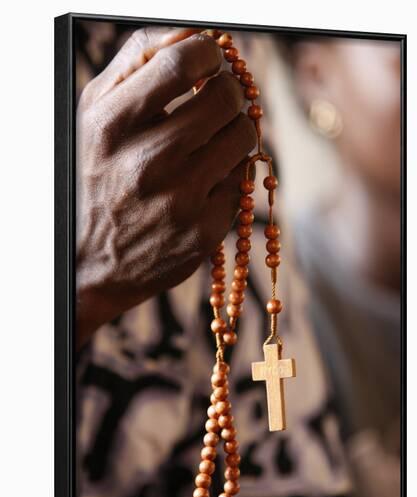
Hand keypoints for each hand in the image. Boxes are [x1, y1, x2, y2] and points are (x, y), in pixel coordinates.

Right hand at [76, 27, 256, 348]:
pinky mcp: (204, 230)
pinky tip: (209, 179)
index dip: (209, 51)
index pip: (180, 62)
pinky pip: (243, 180)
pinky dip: (233, 172)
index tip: (211, 59)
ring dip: (237, 129)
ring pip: (244, 137)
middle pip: (225, 97)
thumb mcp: (95, 118)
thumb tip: (190, 33)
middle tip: (219, 98)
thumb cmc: (99, 179)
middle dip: (230, 90)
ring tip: (215, 139)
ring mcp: (180, 200)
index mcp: (112, 127)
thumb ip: (134, 65)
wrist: (96, 262)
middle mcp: (146, 163)